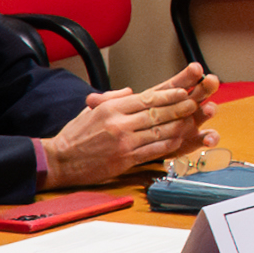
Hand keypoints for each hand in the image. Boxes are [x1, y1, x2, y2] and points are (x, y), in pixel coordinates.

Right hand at [40, 73, 209, 190]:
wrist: (59, 161)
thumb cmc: (75, 136)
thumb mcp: (91, 110)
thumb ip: (113, 99)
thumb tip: (131, 91)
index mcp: (111, 108)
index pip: (146, 98)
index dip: (168, 95)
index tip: (183, 92)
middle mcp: (119, 123)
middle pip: (156, 113)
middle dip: (178, 108)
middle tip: (194, 103)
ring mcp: (123, 142)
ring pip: (158, 132)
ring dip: (178, 126)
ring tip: (192, 121)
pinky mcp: (125, 160)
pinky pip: (153, 150)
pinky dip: (168, 145)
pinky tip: (178, 141)